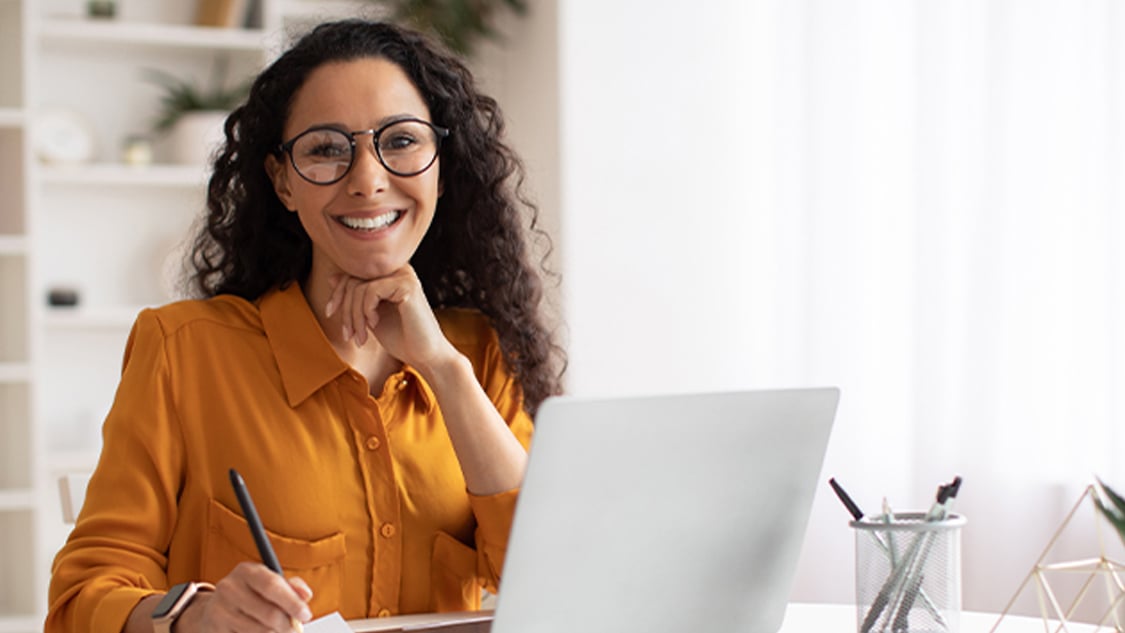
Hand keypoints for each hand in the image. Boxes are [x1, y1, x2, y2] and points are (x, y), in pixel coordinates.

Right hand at [184, 563, 311, 632]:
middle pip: (269, 613)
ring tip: (278, 630)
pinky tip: (261, 632)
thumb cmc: (251, 594)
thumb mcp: (269, 582)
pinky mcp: (217, 631)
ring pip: (261, 631)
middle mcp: (229, 589)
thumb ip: (291, 587)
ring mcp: (220, 611)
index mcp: (245, 571)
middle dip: (287, 625)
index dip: (292, 602)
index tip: (306, 615)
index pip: (271, 585)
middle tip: (295, 629)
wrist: (214, 609)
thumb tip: (306, 595)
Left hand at [324, 265, 459, 372]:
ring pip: (359, 287)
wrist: (426, 355)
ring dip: (354, 317)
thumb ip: (356, 296)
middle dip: (345, 309)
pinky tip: (375, 324)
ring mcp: (404, 275)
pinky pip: (371, 291)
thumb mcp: (370, 315)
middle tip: (348, 334)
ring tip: (360, 337)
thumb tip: (332, 276)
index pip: (353, 273)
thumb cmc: (401, 338)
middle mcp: (398, 269)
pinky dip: (365, 312)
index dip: (338, 293)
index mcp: (391, 274)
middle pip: (354, 279)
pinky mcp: (407, 285)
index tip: (331, 313)